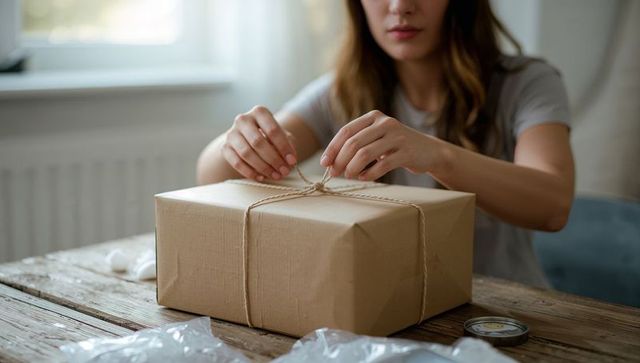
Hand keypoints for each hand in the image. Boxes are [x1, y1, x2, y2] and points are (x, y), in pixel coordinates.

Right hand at [222, 105, 297, 180]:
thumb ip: (288, 145)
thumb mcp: (280, 135)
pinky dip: (250, 172)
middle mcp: (243, 120)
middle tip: (284, 171)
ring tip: (275, 175)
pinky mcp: (225, 147)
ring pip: (246, 153)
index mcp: (259, 112)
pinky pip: (236, 162)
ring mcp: (231, 133)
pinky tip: (261, 177)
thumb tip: (290, 162)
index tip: (292, 161)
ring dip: (263, 167)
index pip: (272, 130)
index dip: (283, 147)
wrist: (246, 137)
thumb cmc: (268, 136)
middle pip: (258, 142)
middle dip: (273, 159)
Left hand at [320, 110, 442, 180]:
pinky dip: (369, 174)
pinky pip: (382, 165)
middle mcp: (385, 123)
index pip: (346, 131)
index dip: (332, 148)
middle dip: (340, 160)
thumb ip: (356, 144)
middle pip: (353, 143)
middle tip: (335, 174)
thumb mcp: (376, 138)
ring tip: (349, 176)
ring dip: (352, 168)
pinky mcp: (406, 152)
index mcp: (374, 117)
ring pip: (365, 154)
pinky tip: (364, 178)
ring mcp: (397, 137)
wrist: (429, 151)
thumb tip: (330, 162)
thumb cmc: (395, 147)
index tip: (324, 163)